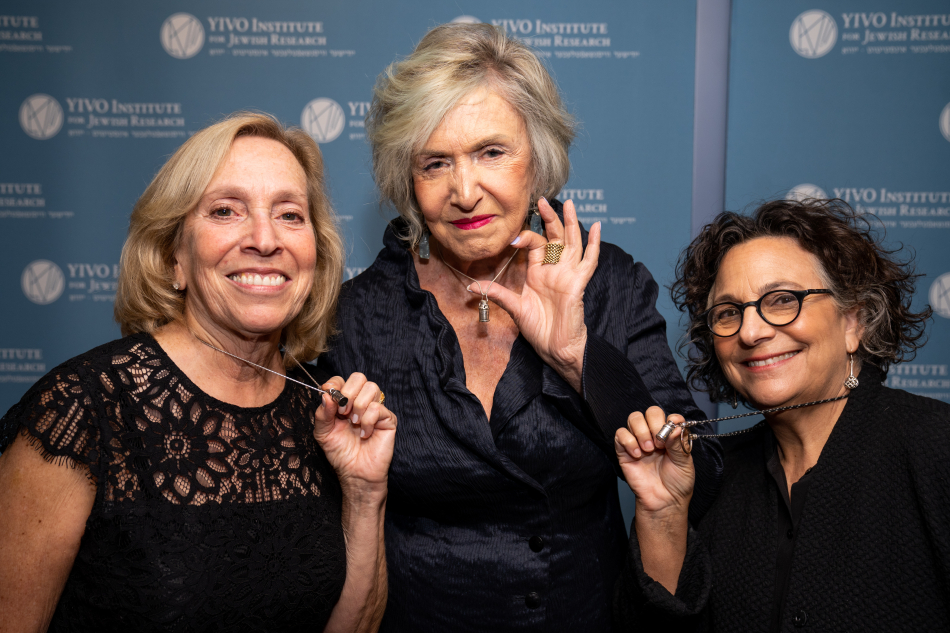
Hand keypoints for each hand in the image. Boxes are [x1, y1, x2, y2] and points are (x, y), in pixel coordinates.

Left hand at [313, 373, 395, 499]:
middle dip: (348, 393)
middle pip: (359, 377)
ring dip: (359, 406)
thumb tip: (326, 395)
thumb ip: (322, 413)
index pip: (342, 380)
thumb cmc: (340, 453)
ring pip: (371, 388)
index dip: (335, 384)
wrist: (354, 473)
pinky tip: (364, 434)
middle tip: (343, 413)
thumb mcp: (323, 432)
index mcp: (344, 402)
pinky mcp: (388, 419)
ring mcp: (375, 409)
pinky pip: (378, 408)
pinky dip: (368, 421)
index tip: (329, 395)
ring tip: (354, 423)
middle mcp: (360, 402)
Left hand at [484, 197, 600, 390]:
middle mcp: (555, 270)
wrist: (555, 347)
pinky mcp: (578, 283)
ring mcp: (568, 275)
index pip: (535, 245)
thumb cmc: (539, 329)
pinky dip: (593, 244)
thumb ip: (497, 294)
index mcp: (539, 273)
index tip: (512, 237)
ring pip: (572, 243)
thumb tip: (472, 288)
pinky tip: (596, 228)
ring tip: (568, 204)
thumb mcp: (514, 308)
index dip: (525, 237)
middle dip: (550, 218)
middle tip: (542, 200)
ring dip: (571, 224)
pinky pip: (588, 261)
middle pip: (555, 237)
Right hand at [615, 406, 693, 515]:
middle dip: (654, 424)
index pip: (669, 415)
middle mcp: (654, 435)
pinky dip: (628, 441)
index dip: (670, 420)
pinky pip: (620, 434)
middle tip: (659, 443)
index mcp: (671, 436)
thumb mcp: (684, 463)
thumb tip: (674, 426)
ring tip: (649, 450)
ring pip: (634, 418)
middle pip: (650, 412)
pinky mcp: (624, 451)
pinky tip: (637, 455)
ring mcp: (639, 441)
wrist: (664, 502)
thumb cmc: (677, 483)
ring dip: (641, 431)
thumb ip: (678, 443)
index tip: (672, 434)